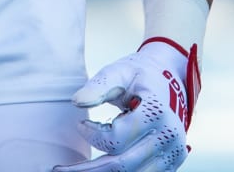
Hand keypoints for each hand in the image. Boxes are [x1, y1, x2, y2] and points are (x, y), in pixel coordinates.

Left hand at [57, 38, 199, 171]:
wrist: (170, 80)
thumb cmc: (139, 75)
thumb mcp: (118, 71)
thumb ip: (98, 86)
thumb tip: (76, 101)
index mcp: (157, 111)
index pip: (117, 138)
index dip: (93, 135)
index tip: (80, 124)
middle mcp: (169, 136)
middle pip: (123, 165)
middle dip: (88, 169)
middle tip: (60, 169)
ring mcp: (173, 153)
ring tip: (77, 171)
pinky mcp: (171, 163)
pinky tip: (99, 169)